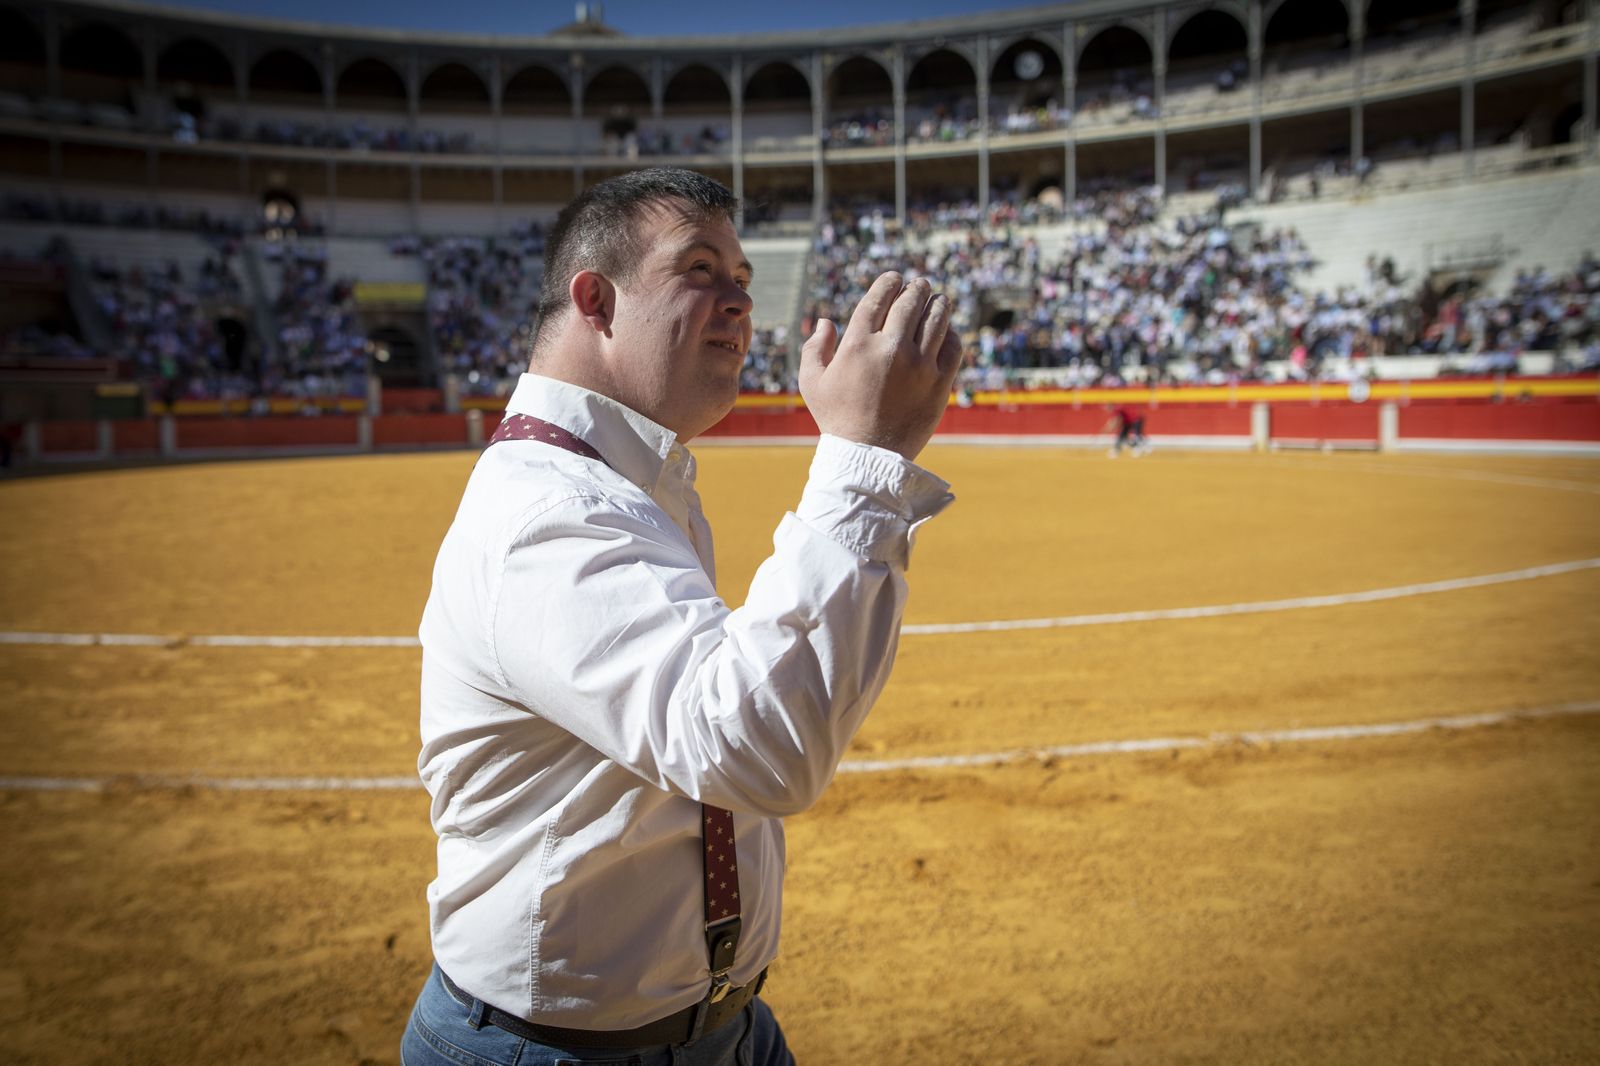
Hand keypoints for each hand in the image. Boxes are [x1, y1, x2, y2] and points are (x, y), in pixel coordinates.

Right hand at [798, 272, 963, 461]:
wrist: (869, 457)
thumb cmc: (838, 419)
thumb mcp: (812, 383)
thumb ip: (814, 348)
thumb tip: (826, 321)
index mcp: (858, 344)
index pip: (879, 298)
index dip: (889, 282)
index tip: (895, 279)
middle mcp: (890, 348)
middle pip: (911, 302)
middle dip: (917, 288)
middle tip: (920, 285)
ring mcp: (919, 365)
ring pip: (936, 318)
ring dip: (938, 303)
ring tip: (938, 300)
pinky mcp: (940, 382)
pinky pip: (953, 345)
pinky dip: (951, 332)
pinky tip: (947, 330)